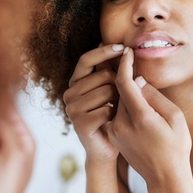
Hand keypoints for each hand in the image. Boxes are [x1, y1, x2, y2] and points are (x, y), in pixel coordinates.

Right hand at [63, 43, 124, 165]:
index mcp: (75, 83)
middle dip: (120, 84)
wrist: (107, 148)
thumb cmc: (112, 115)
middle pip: (103, 75)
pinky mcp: (79, 124)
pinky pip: (108, 109)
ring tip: (118, 110)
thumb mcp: (110, 90)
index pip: (86, 59)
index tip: (123, 47)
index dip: (104, 51)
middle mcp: (69, 94)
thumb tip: (113, 44)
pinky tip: (115, 121)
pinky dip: (117, 114)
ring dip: (120, 100)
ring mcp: (72, 110)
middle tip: (122, 98)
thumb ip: (109, 70)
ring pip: (107, 91)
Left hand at [107, 47, 191, 184]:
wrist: (165, 177)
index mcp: (139, 117)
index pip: (124, 82)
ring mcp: (115, 131)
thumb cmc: (176, 146)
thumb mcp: (175, 117)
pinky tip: (138, 108)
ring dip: (128, 94)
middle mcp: (122, 124)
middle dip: (128, 79)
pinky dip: (124, 105)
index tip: (128, 52)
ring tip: (143, 95)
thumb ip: (155, 95)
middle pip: (120, 91)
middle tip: (138, 69)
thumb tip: (139, 80)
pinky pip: (116, 113)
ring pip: (118, 102)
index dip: (125, 65)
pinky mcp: (113, 136)